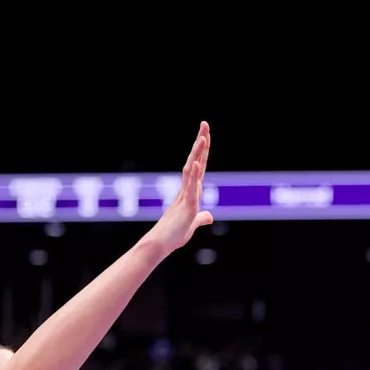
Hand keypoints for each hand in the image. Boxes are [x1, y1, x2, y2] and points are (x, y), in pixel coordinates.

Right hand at [145, 121, 214, 251]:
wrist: (159, 245)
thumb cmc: (174, 235)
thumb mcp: (192, 224)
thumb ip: (201, 218)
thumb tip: (210, 216)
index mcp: (190, 191)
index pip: (199, 166)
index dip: (203, 151)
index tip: (206, 134)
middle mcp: (187, 190)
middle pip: (196, 161)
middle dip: (201, 143)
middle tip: (205, 123)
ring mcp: (186, 196)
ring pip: (193, 170)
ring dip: (198, 154)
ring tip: (203, 137)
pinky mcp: (186, 207)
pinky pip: (190, 188)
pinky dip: (194, 175)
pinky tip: (198, 163)